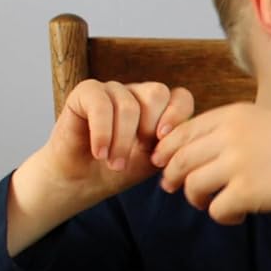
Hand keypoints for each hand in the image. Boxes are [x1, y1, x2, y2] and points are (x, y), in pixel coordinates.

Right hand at [8, 80, 193, 253]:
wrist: (81, 180)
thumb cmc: (119, 169)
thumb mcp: (154, 161)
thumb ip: (173, 146)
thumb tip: (189, 139)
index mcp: (159, 107)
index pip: (181, 97)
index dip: (178, 118)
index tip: (165, 145)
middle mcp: (137, 93)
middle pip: (157, 93)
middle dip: (150, 129)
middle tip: (141, 155)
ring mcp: (112, 90)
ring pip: (129, 104)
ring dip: (123, 141)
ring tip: (115, 165)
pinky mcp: (86, 92)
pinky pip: (100, 104)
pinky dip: (103, 132)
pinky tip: (100, 153)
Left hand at [153, 103, 270, 225]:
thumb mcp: (262, 122)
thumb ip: (228, 130)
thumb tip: (189, 151)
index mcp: (233, 115)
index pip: (184, 131)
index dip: (168, 150)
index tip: (164, 163)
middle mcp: (231, 136)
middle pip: (181, 159)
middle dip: (173, 177)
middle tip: (176, 189)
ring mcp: (238, 164)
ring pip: (192, 185)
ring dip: (197, 198)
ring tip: (212, 203)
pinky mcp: (246, 192)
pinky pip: (215, 209)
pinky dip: (221, 216)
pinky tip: (236, 215)